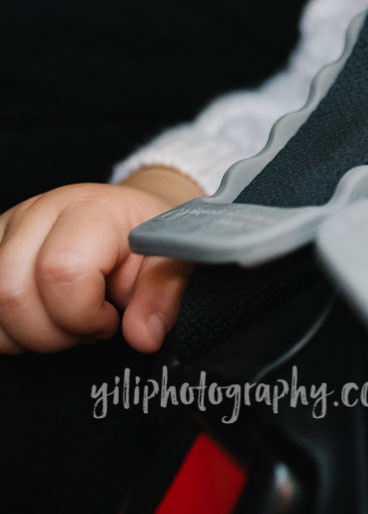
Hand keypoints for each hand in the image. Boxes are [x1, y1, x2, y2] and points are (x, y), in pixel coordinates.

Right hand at [0, 167, 200, 353]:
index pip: (61, 272)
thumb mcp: (172, 260)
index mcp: (90, 210)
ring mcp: (6, 230)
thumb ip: (163, 296)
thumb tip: (144, 336)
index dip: (83, 314)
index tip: (109, 320)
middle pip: (12, 294)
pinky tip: (40, 319)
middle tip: (87, 327)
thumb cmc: (149, 237)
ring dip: (26, 334)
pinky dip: (6, 329)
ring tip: (66, 320)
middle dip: (52, 332)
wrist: (132, 215)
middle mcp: (39, 213)